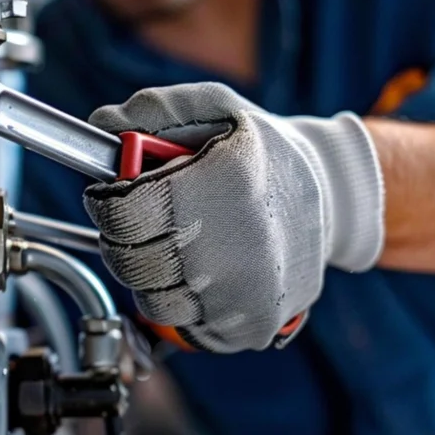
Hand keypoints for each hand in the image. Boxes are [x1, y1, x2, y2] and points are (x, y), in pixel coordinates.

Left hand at [85, 83, 384, 352]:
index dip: (109, 203)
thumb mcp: (217, 107)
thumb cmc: (264, 152)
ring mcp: (245, 294)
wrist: (331, 199)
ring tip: (181, 243)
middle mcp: (236, 245)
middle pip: (132, 261)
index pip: (125, 214)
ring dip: (152, 274)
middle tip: (150, 219)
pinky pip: (184, 324)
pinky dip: (182, 301)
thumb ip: (155, 109)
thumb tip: (103, 126)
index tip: (120, 193)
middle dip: (126, 239)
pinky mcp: (252, 326)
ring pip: (152, 300)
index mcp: (225, 182)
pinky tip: (204, 272)